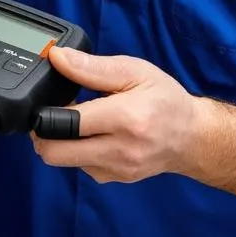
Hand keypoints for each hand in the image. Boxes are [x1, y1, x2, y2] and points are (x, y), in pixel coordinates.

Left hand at [31, 46, 201, 183]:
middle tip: (53, 114)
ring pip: (63, 161)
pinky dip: (77, 151)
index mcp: (125, 118)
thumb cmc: (165, 100)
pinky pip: (79, 167)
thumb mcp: (133, 71)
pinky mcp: (113, 179)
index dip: (47, 111)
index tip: (49, 99)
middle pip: (54, 152)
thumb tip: (57, 57)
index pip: (65, 123)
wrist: (192, 137)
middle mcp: (120, 150)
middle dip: (43, 133)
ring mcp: (116, 169)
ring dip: (61, 142)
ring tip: (80, 122)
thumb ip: (92, 67)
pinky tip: (93, 135)